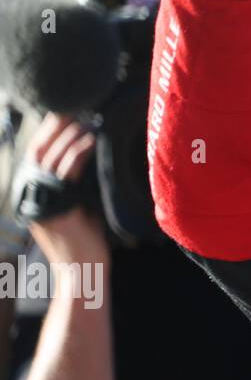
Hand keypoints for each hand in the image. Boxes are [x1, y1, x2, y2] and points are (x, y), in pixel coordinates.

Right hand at [23, 113, 107, 264]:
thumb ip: (74, 181)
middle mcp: (30, 196)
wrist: (83, 273)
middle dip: (54, 126)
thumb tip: (88, 148)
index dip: (47, 130)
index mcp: (33, 193)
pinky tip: (90, 140)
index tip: (65, 109)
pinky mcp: (54, 209)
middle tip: (74, 106)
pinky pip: (64, 174)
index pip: (35, 152)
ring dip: (69, 135)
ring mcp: (40, 202)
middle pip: (37, 151)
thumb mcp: (77, 204)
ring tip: (87, 119)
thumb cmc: (85, 239)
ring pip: (50, 159)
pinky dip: (77, 153)